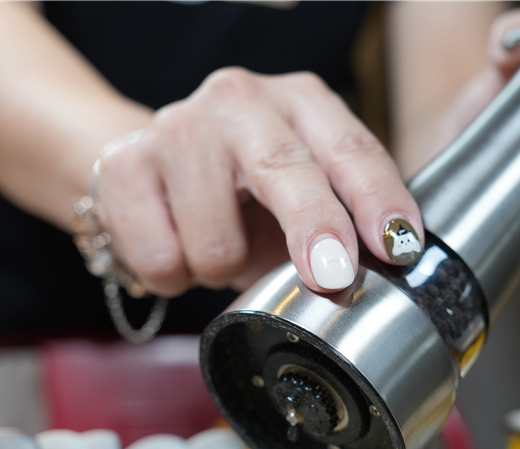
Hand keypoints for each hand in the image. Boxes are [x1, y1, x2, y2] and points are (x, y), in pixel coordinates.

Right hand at [94, 68, 424, 296]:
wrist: (144, 173)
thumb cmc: (240, 195)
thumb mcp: (300, 199)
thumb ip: (343, 224)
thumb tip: (384, 275)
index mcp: (300, 102)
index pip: (349, 149)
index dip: (377, 200)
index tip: (398, 245)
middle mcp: (238, 100)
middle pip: (284, 170)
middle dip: (314, 226)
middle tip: (333, 278)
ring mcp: (175, 128)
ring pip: (216, 242)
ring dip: (222, 269)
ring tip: (217, 248)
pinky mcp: (122, 167)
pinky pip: (163, 260)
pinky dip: (174, 276)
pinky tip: (175, 246)